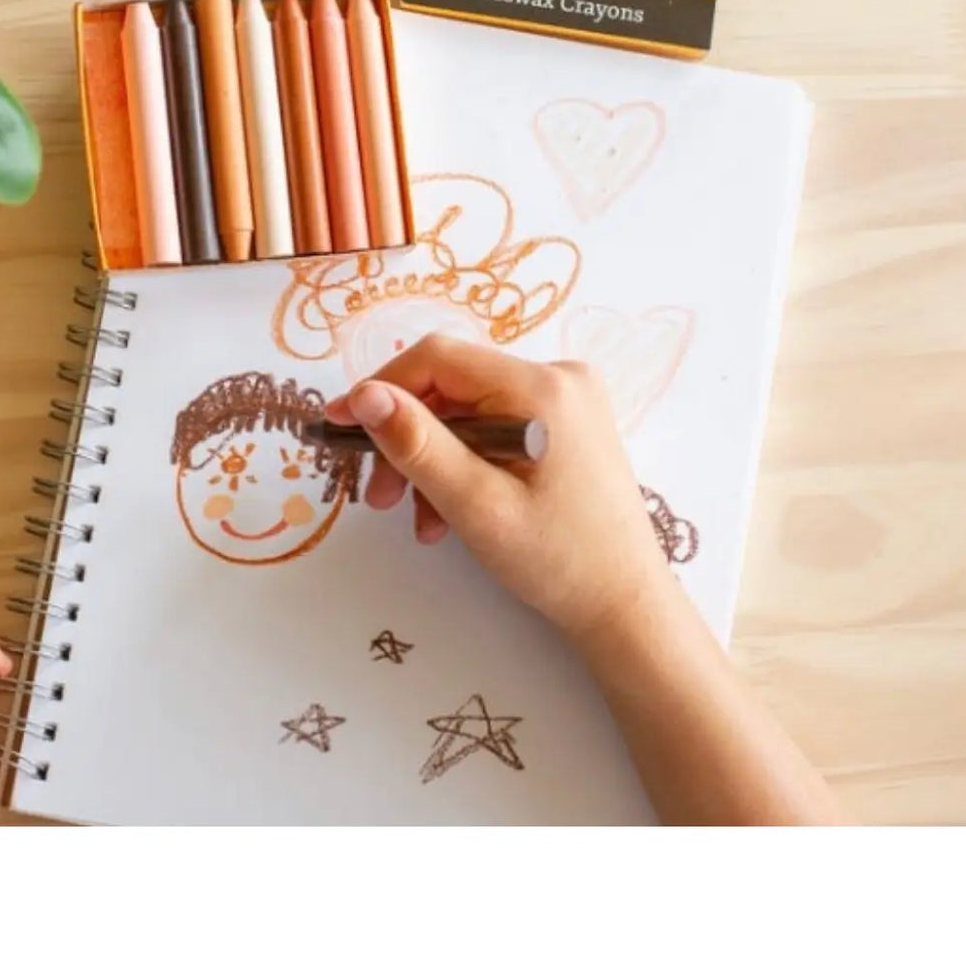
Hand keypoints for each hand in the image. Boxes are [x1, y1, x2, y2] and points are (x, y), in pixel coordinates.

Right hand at [325, 335, 666, 640]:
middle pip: (452, 388)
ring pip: (468, 413)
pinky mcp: (566, 426)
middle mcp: (559, 378)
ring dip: (433, 461)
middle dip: (408, 439)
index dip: (382, 388)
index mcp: (542, 388)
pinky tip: (450, 514)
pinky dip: (464, 466)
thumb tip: (365, 395)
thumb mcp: (476, 506)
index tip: (339, 428)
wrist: (626, 605)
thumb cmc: (559, 561)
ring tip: (419, 520)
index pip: (438, 359)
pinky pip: (493, 429)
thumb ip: (418, 445)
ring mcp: (566, 402)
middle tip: (380, 497)